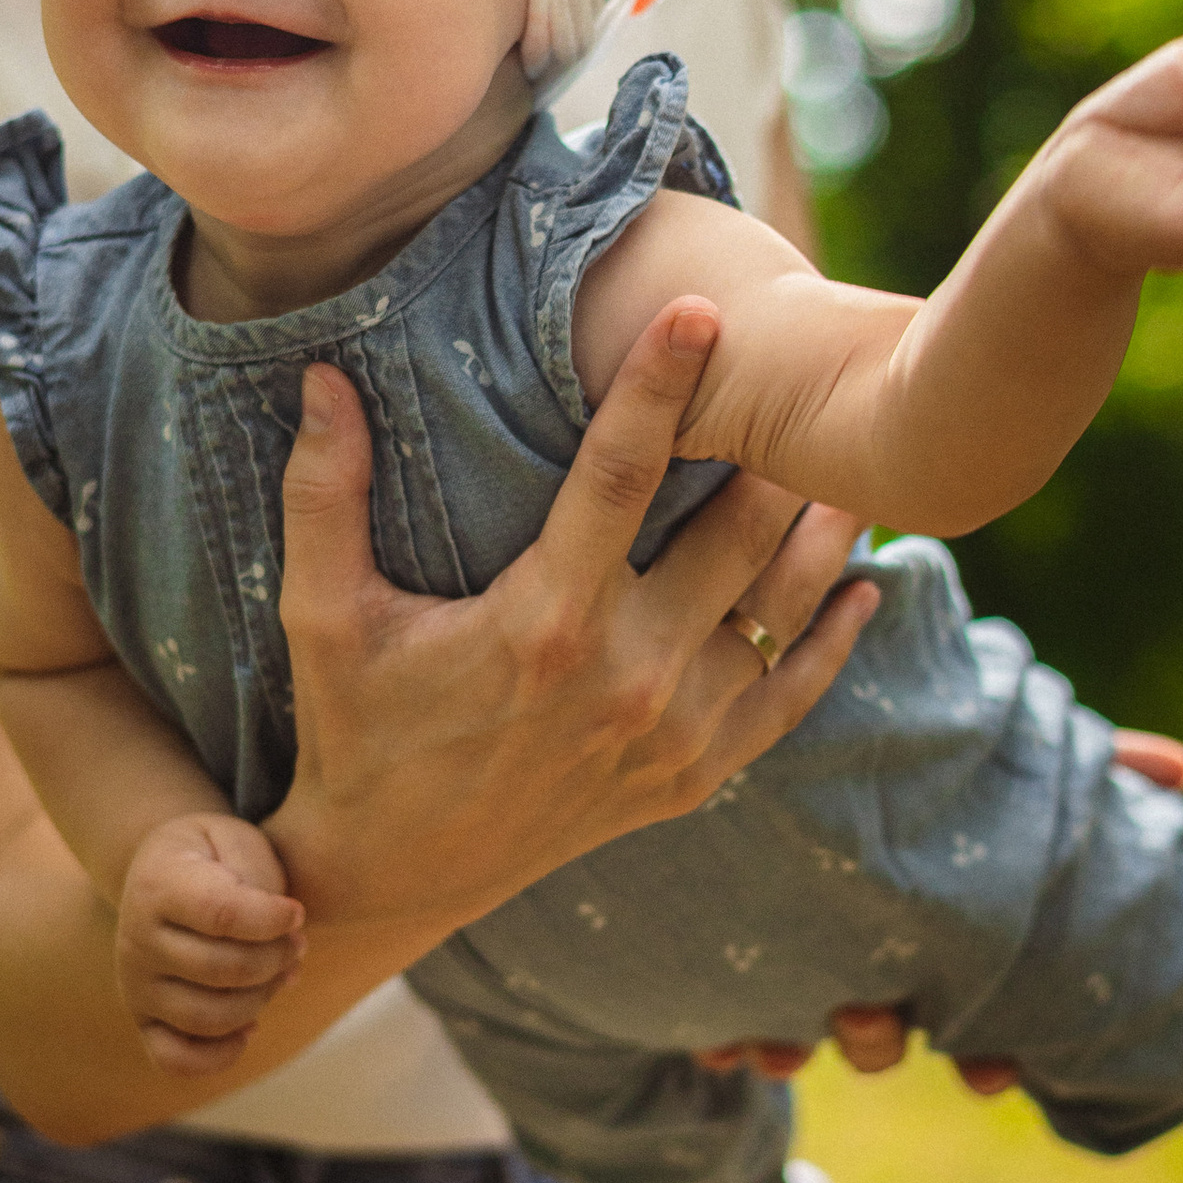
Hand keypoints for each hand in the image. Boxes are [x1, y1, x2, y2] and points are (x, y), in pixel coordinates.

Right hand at [116, 812, 305, 1074]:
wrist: (162, 872)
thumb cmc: (213, 856)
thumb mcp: (237, 841)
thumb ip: (261, 881)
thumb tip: (287, 938)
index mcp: (159, 884)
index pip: (222, 914)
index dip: (272, 920)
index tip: (296, 912)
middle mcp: (136, 939)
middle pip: (224, 970)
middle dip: (277, 959)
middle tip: (297, 943)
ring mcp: (135, 984)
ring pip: (209, 1017)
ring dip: (262, 1000)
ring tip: (281, 973)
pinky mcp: (143, 1019)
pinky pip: (175, 1060)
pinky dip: (219, 1055)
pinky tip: (250, 1025)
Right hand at [264, 299, 881, 945]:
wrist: (394, 872)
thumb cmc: (358, 730)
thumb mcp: (323, 616)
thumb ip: (325, 495)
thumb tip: (321, 377)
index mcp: (544, 624)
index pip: (619, 475)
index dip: (661, 387)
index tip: (699, 311)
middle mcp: (628, 677)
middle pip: (734, 532)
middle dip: (772, 446)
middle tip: (809, 367)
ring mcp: (672, 733)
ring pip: (779, 608)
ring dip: (820, 530)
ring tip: (851, 456)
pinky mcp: (694, 777)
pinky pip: (790, 697)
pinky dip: (832, 640)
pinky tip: (862, 584)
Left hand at [699, 725, 1182, 1090]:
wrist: (787, 770)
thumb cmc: (917, 766)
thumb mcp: (1003, 763)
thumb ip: (1088, 767)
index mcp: (935, 941)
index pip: (972, 1026)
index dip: (983, 1059)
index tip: (986, 1070)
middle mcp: (867, 967)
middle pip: (878, 1038)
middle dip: (876, 1043)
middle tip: (869, 1018)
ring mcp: (797, 969)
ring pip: (799, 1037)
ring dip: (791, 1045)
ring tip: (778, 1044)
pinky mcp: (726, 958)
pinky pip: (718, 1018)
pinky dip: (718, 1034)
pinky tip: (711, 1040)